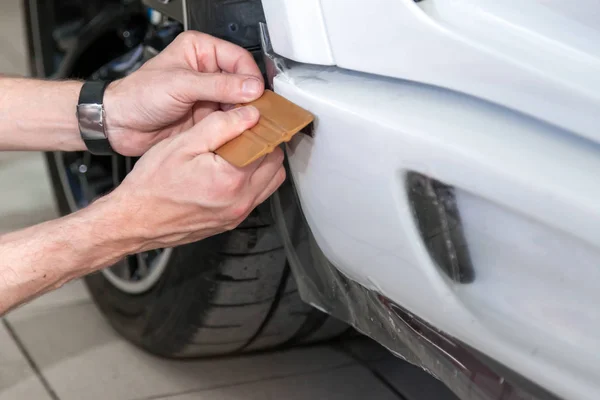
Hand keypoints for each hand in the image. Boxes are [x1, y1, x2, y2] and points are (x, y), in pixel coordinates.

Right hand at [102, 105, 284, 250]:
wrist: (135, 220)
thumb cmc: (152, 186)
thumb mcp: (183, 143)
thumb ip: (221, 126)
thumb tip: (250, 115)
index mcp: (231, 179)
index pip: (268, 146)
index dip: (263, 127)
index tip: (254, 118)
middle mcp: (240, 201)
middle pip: (275, 164)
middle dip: (266, 144)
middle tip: (246, 132)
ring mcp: (237, 214)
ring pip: (271, 181)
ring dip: (263, 163)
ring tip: (240, 151)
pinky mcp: (232, 221)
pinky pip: (257, 196)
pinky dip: (253, 180)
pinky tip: (233, 169)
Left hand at [103, 31, 263, 155]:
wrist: (120, 125)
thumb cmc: (138, 96)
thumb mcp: (180, 85)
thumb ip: (218, 86)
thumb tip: (251, 87)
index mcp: (200, 51)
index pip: (239, 58)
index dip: (251, 77)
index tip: (258, 94)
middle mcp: (207, 72)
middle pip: (243, 83)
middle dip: (250, 98)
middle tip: (257, 113)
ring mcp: (209, 96)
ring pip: (240, 104)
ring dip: (245, 115)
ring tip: (249, 125)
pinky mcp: (208, 117)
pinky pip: (230, 121)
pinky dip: (236, 128)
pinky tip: (238, 132)